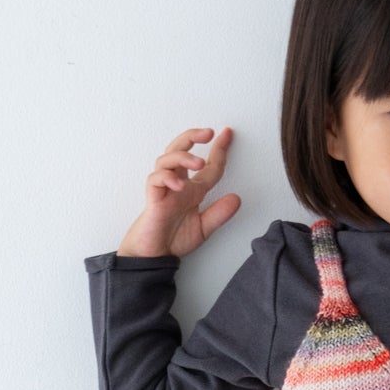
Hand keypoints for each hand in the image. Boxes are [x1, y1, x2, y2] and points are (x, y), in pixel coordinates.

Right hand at [117, 126, 241, 257]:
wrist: (154, 258)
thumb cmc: (173, 240)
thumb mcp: (204, 228)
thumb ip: (219, 214)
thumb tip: (237, 198)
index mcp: (192, 190)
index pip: (208, 166)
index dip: (219, 150)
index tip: (228, 134)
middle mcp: (178, 185)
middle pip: (180, 149)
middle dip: (192, 136)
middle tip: (208, 132)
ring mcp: (164, 189)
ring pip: (167, 159)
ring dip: (182, 157)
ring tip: (197, 162)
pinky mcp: (153, 199)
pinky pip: (155, 180)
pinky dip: (166, 178)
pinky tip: (178, 185)